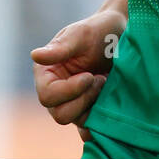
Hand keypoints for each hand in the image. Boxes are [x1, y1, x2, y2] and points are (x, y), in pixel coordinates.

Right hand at [31, 8, 126, 141]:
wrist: (123, 35)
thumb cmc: (100, 30)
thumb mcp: (82, 34)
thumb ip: (60, 47)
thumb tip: (35, 55)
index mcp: (47, 72)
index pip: (47, 96)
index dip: (69, 90)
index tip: (90, 75)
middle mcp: (56, 90)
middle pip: (60, 114)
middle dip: (83, 99)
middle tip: (100, 79)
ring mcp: (73, 102)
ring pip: (76, 121)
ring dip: (93, 106)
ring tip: (105, 83)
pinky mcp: (89, 109)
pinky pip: (87, 129)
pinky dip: (96, 127)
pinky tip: (106, 118)